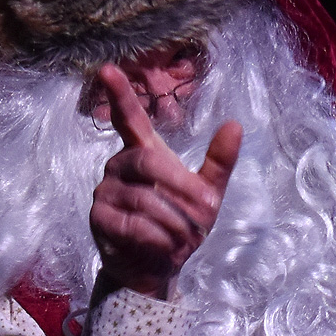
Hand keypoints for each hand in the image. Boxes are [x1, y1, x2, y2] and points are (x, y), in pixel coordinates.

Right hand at [89, 64, 241, 298]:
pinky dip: (157, 238)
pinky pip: (133, 224)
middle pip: (150, 161)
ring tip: (185, 239)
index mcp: (143, 153)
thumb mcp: (206, 196)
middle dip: (182, 189)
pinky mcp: (100, 219)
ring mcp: (105, 191)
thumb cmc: (178, 226)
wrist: (157, 267)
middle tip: (204, 214)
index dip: (120, 94)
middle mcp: (119, 165)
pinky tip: (164, 247)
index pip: (129, 118)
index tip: (107, 68)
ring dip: (175, 223)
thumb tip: (235, 124)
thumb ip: (218, 163)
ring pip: (145, 199)